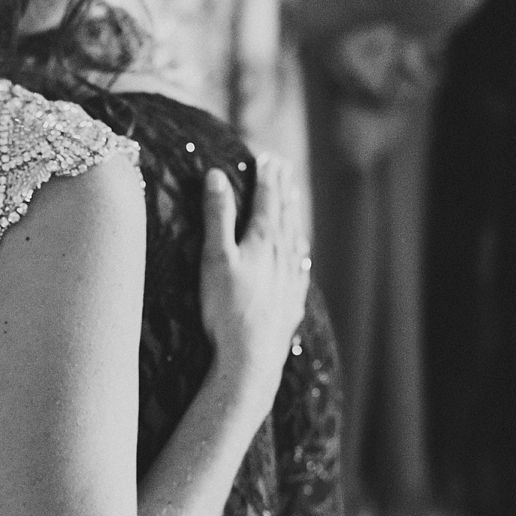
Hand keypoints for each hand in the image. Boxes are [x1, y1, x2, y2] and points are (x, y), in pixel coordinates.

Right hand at [199, 154, 311, 412]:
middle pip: (284, 214)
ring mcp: (291, 278)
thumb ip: (217, 215)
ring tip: (292, 199)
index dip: (266, 177)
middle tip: (282, 168)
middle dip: (281, 189)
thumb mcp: (215, 257)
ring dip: (292, 215)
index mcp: (264, 239)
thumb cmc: (227, 308)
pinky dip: (299, 251)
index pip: (267, 199)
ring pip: (295, 237)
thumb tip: (215, 177)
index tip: (266, 158)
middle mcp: (284, 254)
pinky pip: (300, 266)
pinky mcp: (292, 300)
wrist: (251, 357)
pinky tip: (300, 253)